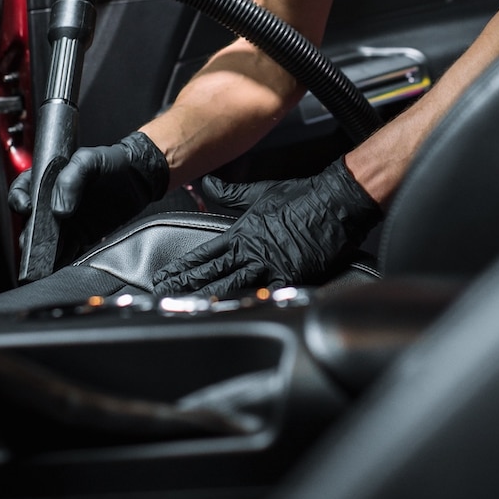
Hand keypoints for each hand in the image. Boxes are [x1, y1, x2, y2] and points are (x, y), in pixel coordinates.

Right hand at [8, 131, 168, 255]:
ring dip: (42, 252)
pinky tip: (58, 266)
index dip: (19, 200)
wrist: (140, 177)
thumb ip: (71, 177)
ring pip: (46, 240)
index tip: (27, 208)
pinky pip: (66, 250)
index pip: (23, 190)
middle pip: (32, 221)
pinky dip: (61, 260)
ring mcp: (66, 221)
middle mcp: (53, 201)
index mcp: (49, 179)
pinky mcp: (81, 235)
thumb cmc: (114, 161)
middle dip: (29, 235)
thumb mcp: (89, 159)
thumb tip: (58, 208)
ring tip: (42, 262)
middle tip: (33, 245)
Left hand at [153, 157, 382, 298]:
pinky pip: (265, 294)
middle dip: (186, 286)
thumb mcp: (260, 192)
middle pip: (211, 273)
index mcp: (243, 231)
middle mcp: (252, 249)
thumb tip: (208, 183)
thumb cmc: (303, 195)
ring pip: (231, 286)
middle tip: (163, 297)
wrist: (335, 202)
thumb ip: (231, 193)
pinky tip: (232, 314)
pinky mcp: (290, 276)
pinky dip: (247, 304)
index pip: (205, 253)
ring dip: (207, 298)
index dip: (183, 266)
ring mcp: (270, 264)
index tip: (164, 276)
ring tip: (186, 309)